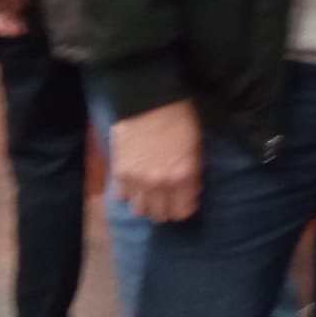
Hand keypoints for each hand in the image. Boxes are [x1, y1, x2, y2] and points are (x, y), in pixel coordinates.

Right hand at [112, 100, 202, 222]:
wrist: (148, 100)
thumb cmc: (179, 118)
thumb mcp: (196, 146)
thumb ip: (193, 173)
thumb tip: (191, 190)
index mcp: (183, 176)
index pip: (183, 211)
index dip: (184, 207)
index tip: (184, 200)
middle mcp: (160, 184)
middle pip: (161, 215)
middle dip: (166, 209)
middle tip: (167, 198)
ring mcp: (137, 181)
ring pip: (139, 211)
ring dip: (146, 205)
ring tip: (149, 194)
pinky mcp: (119, 173)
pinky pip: (122, 197)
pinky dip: (129, 194)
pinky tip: (134, 184)